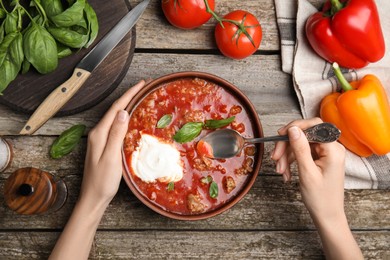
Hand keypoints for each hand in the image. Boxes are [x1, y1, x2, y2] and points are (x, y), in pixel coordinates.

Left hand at [79, 80, 145, 207]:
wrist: (93, 197)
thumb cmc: (103, 181)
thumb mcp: (111, 157)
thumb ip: (116, 134)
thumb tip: (123, 112)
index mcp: (99, 133)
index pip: (116, 108)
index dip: (129, 94)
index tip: (142, 84)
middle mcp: (98, 133)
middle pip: (115, 110)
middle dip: (129, 96)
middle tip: (144, 87)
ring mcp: (100, 139)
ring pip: (115, 117)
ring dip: (127, 105)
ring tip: (140, 98)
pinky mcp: (104, 145)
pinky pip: (115, 126)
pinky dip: (125, 118)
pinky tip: (131, 118)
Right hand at [271, 118, 345, 221]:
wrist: (327, 215)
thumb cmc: (321, 198)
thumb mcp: (307, 172)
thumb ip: (300, 148)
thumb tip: (293, 129)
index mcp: (334, 150)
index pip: (315, 126)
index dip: (296, 127)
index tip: (280, 135)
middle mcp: (331, 148)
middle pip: (305, 134)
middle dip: (287, 145)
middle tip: (275, 157)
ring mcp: (325, 153)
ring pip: (300, 144)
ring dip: (287, 155)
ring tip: (280, 170)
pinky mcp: (319, 158)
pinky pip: (301, 152)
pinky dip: (291, 160)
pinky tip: (286, 172)